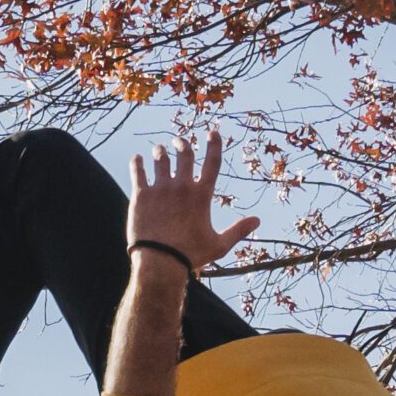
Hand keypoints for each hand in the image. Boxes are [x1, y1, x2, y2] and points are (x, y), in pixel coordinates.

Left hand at [128, 128, 260, 270]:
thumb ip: (238, 230)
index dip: (215, 144)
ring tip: (159, 150)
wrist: (160, 262)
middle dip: (182, 144)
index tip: (213, 132)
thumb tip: (257, 221)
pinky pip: (138, 172)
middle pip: (184, 154)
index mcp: (202, 195)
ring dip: (160, 152)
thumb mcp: (220, 245)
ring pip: (160, 160)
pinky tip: (137, 158)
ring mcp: (160, 189)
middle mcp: (182, 186)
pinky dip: (138, 162)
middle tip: (179, 141)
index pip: (212, 162)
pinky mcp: (141, 196)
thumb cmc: (191, 255)